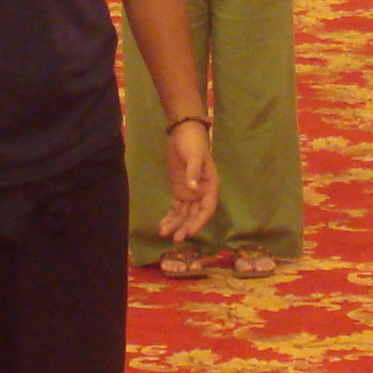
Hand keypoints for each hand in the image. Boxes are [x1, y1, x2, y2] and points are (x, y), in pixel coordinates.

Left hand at [162, 122, 218, 242]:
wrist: (183, 133)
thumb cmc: (193, 143)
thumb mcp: (194, 155)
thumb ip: (193, 172)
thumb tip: (192, 189)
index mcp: (210, 186)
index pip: (207, 209)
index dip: (199, 222)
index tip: (189, 232)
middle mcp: (201, 193)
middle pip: (195, 215)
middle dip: (185, 227)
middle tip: (175, 239)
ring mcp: (190, 193)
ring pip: (184, 214)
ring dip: (176, 224)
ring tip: (164, 233)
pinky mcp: (179, 191)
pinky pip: (176, 208)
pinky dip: (170, 217)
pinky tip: (162, 225)